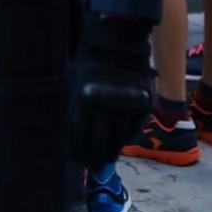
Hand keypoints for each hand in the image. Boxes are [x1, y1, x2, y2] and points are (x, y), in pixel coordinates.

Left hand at [68, 13, 152, 165]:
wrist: (117, 44)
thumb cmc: (88, 60)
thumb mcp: (72, 81)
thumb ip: (73, 105)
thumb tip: (70, 131)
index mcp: (81, 104)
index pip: (78, 138)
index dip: (77, 152)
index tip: (76, 159)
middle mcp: (103, 110)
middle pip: (98, 144)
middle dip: (94, 158)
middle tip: (93, 167)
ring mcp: (123, 110)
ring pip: (117, 140)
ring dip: (111, 151)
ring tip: (106, 158)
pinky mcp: (141, 107)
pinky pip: (132, 130)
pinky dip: (125, 139)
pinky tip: (119, 143)